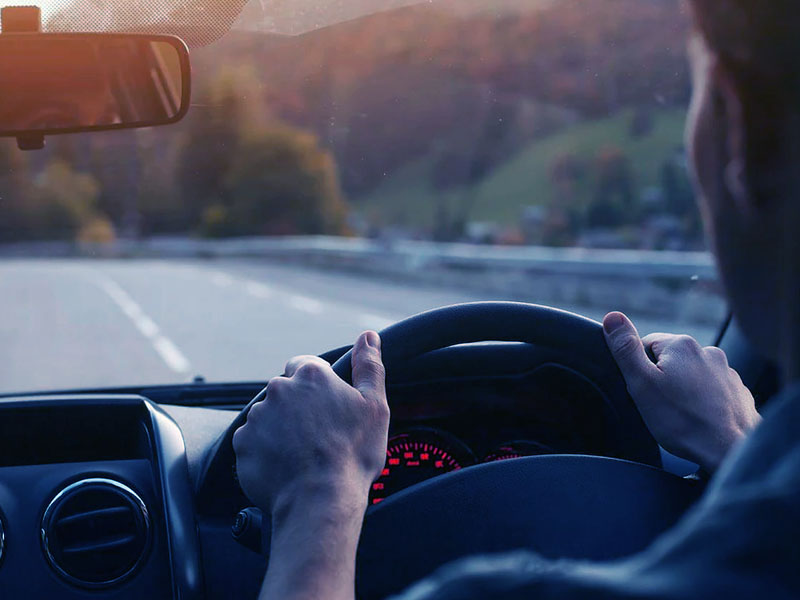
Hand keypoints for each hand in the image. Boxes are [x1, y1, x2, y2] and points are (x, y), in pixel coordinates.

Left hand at [232, 331, 388, 599]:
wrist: (320, 500)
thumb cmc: (353, 454)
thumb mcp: (375, 406)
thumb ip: (369, 367)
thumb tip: (369, 336)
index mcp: (310, 375)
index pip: (305, 365)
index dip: (316, 385)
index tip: (326, 407)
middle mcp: (278, 389)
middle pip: (285, 391)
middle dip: (298, 408)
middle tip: (318, 436)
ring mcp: (257, 417)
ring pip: (268, 417)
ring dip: (280, 429)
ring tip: (302, 455)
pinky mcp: (242, 444)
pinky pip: (252, 443)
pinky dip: (265, 452)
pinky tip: (285, 467)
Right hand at [603, 312, 760, 472]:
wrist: (730, 451)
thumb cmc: (683, 421)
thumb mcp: (642, 384)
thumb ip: (625, 349)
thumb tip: (612, 317)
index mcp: (681, 345)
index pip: (646, 345)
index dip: (640, 370)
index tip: (646, 392)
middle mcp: (708, 351)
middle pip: (670, 360)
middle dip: (663, 380)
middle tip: (661, 407)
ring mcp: (728, 372)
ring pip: (692, 376)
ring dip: (685, 390)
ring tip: (682, 416)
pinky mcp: (738, 392)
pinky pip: (713, 391)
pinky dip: (705, 402)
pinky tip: (701, 420)